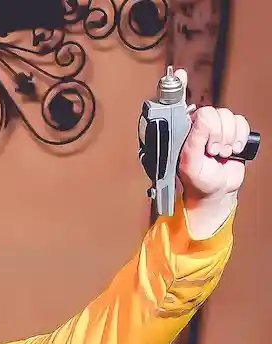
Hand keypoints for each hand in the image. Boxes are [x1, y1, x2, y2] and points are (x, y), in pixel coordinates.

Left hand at [177, 79, 253, 204]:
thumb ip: (193, 143)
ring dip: (227, 138)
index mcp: (180, 134)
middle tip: (211, 151)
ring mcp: (215, 127)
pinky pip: (240, 121)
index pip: (178, 107)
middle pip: (211, 112)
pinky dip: (239, 136)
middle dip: (215, 134)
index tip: (178, 76)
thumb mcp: (190, 166)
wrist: (217, 193)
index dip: (178, 89)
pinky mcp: (231, 130)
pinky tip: (231, 149)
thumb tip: (200, 119)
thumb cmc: (198, 183)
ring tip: (220, 154)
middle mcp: (196, 127)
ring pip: (226, 116)